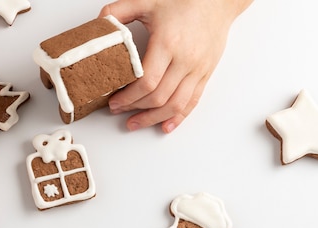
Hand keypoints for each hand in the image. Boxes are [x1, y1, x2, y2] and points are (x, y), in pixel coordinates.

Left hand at [100, 0, 251, 132]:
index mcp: (168, 43)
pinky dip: (178, 117)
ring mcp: (197, 69)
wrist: (218, 1)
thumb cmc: (185, 0)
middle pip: (158, 97)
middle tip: (118, 111)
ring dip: (153, 118)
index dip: (128, 97)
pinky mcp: (205, 74)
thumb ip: (120, 11)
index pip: (147, 81)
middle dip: (135, 108)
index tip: (114, 101)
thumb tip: (99, 25)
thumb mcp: (148, 1)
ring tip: (136, 123)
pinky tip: (165, 126)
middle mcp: (185, 60)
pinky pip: (192, 102)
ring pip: (175, 104)